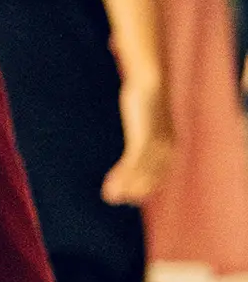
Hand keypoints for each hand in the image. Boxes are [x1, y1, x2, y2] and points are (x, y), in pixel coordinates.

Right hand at [104, 75, 173, 205]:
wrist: (152, 81)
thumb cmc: (149, 96)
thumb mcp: (150, 118)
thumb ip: (147, 131)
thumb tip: (140, 135)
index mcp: (172, 145)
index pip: (159, 174)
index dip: (144, 186)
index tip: (130, 196)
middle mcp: (168, 149)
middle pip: (151, 178)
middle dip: (134, 191)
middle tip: (118, 201)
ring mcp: (157, 146)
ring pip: (140, 174)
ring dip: (124, 187)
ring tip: (109, 198)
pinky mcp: (145, 140)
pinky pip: (132, 164)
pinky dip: (122, 176)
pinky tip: (110, 185)